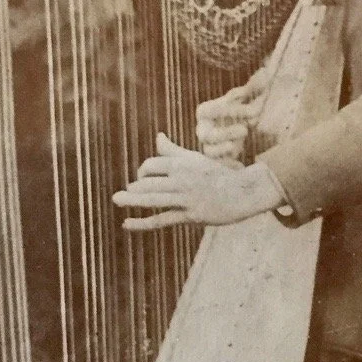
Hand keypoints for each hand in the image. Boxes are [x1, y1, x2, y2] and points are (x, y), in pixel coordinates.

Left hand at [113, 133, 281, 229]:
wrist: (244, 192)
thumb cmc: (219, 174)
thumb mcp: (195, 159)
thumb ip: (173, 150)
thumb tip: (158, 137)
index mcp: (182, 163)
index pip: (151, 165)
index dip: (142, 172)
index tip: (142, 180)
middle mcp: (182, 179)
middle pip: (148, 182)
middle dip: (134, 188)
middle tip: (124, 195)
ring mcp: (186, 198)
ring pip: (152, 200)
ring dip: (131, 200)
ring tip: (116, 200)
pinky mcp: (191, 215)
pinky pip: (162, 220)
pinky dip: (142, 223)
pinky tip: (127, 224)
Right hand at [196, 71, 267, 162]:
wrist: (232, 135)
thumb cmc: (234, 114)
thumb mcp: (242, 101)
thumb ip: (252, 89)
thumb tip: (266, 72)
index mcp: (205, 112)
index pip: (212, 110)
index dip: (230, 110)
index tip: (253, 110)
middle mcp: (203, 131)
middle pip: (208, 134)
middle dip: (226, 132)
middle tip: (245, 129)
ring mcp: (208, 147)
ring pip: (210, 151)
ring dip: (224, 149)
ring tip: (238, 146)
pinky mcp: (216, 162)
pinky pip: (219, 166)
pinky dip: (229, 166)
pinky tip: (240, 166)